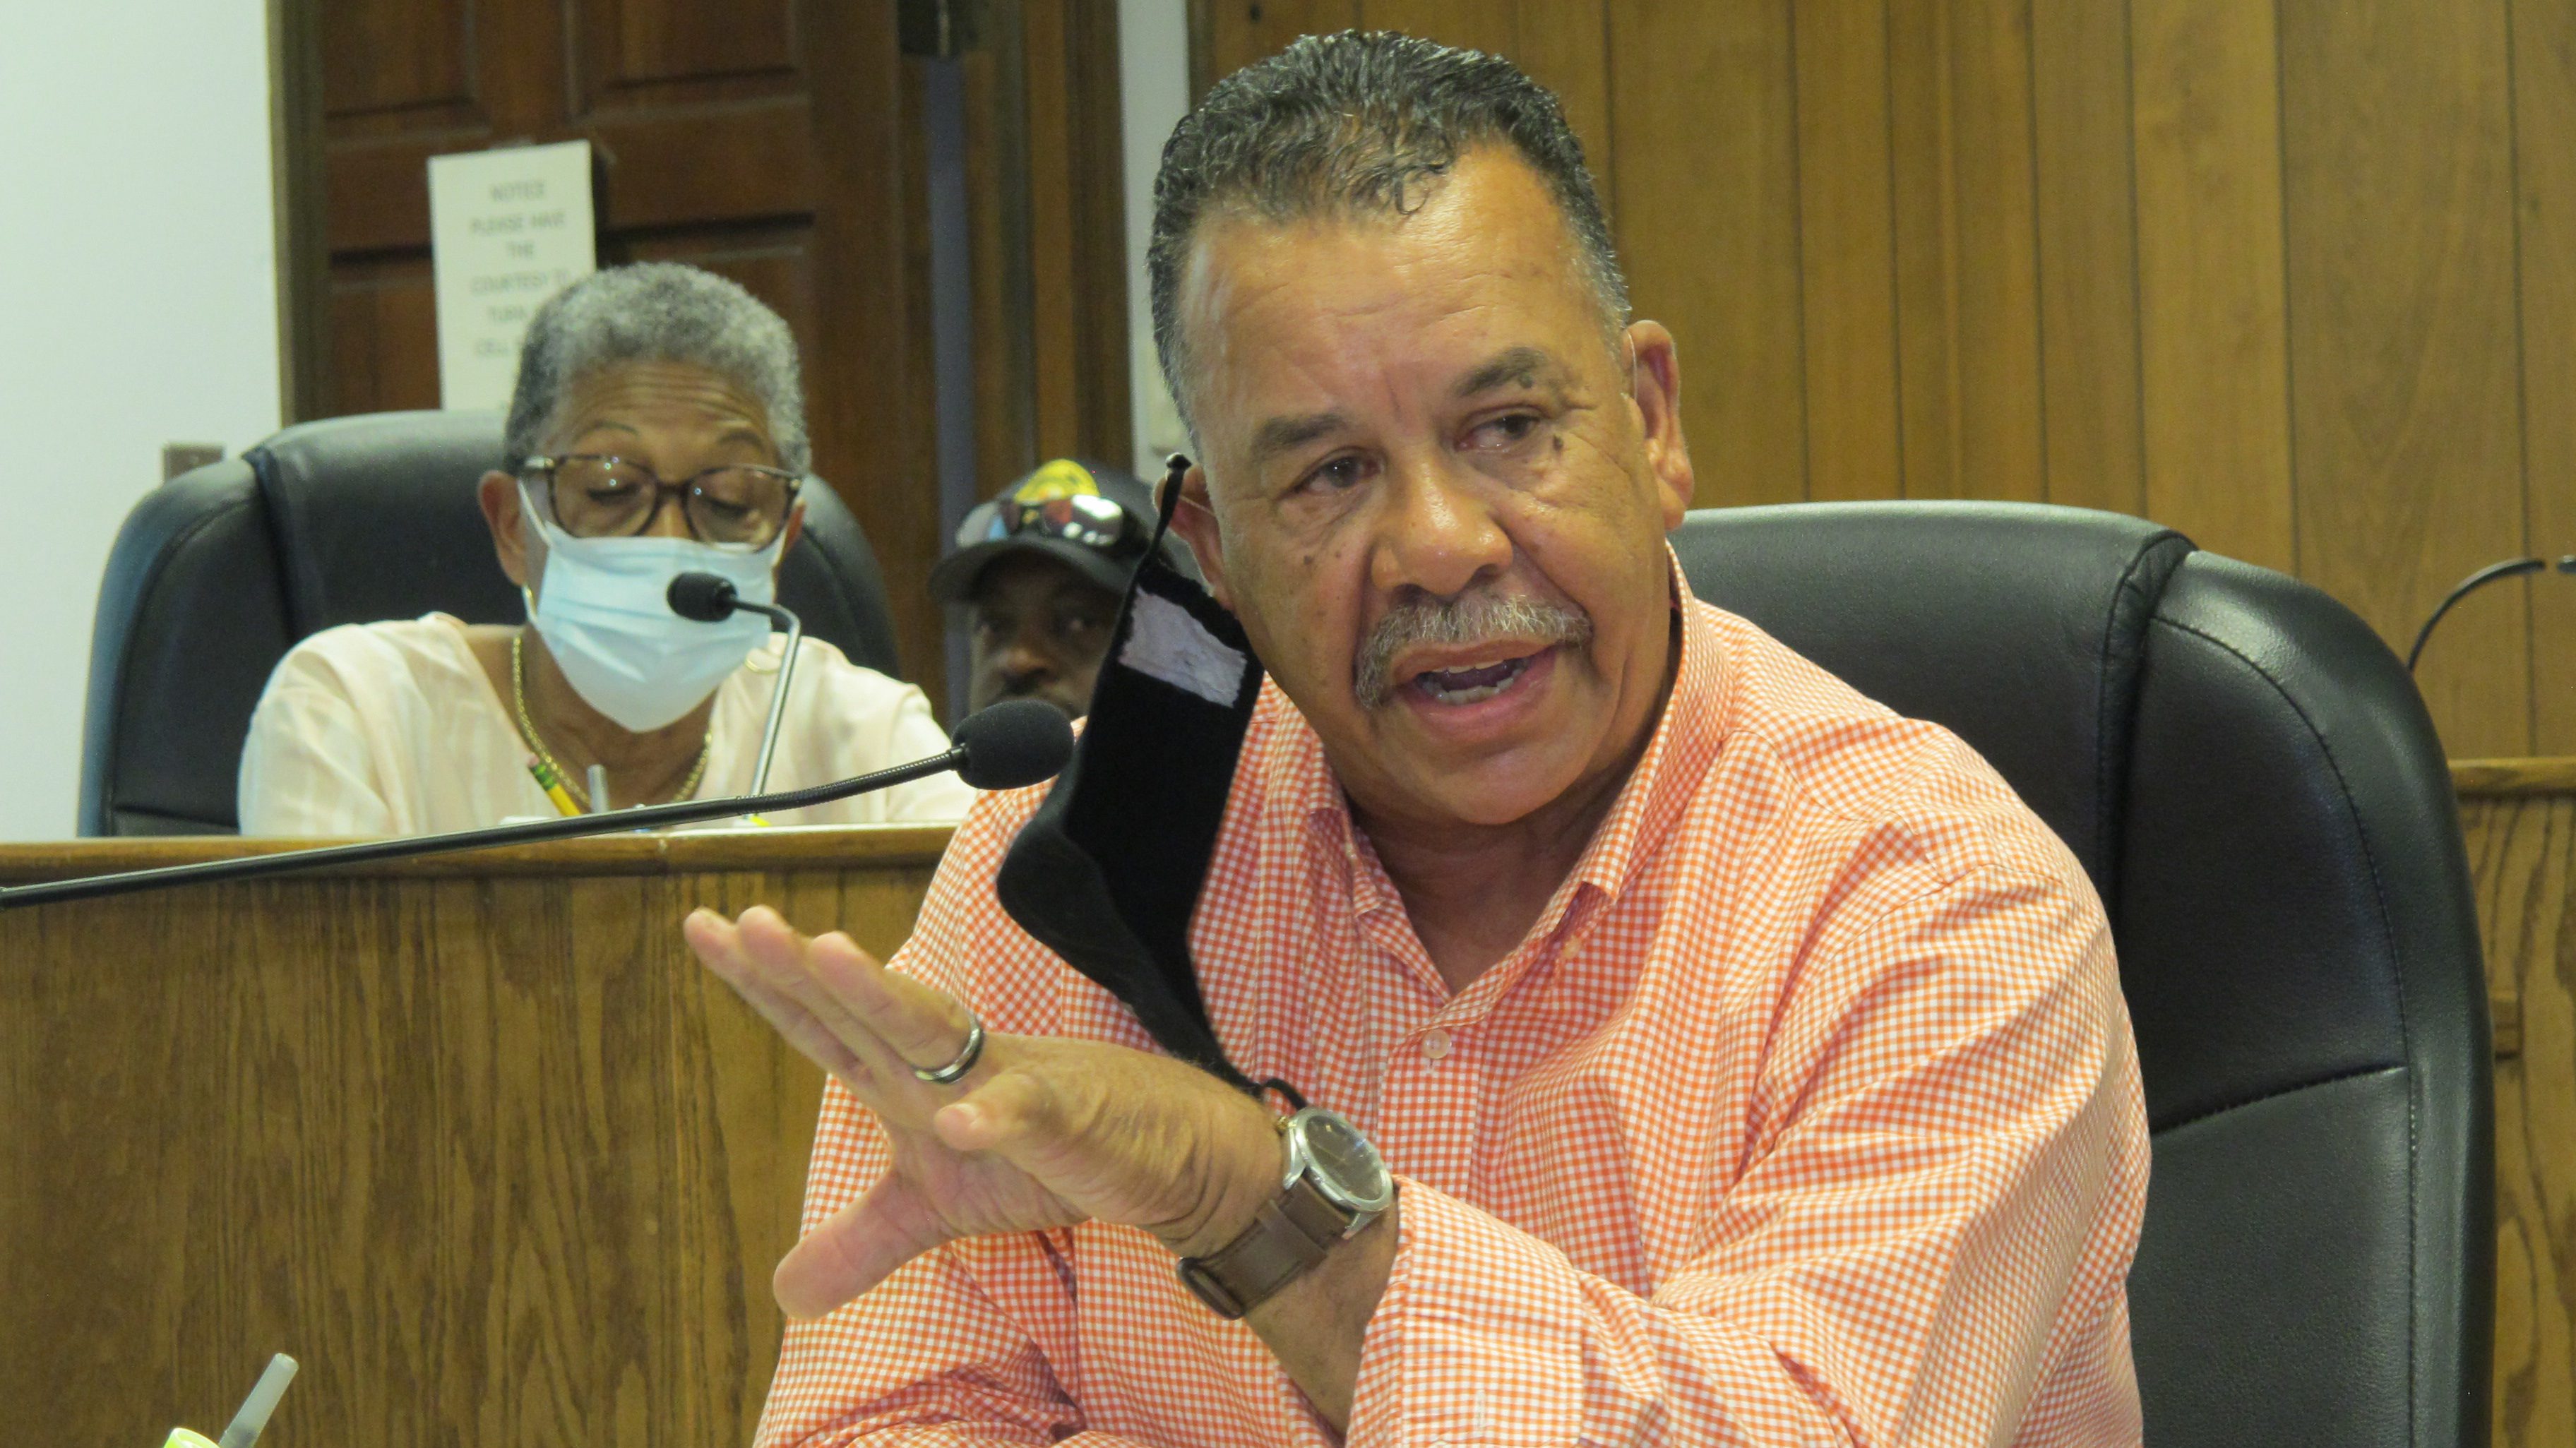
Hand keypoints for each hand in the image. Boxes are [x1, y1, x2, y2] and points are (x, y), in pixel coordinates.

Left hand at [682, 905, 1283, 1316]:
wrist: (1160, 1156)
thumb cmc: (1044, 1157)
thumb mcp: (937, 1209)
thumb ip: (860, 1240)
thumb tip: (783, 1292)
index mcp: (907, 1078)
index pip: (823, 1024)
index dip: (764, 983)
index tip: (705, 928)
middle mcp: (948, 1065)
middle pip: (864, 1010)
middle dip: (805, 968)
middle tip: (748, 924)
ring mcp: (1009, 1082)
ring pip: (936, 1032)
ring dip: (880, 995)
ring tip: (825, 956)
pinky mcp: (1069, 1118)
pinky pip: (1031, 1112)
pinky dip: (999, 1115)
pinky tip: (963, 1119)